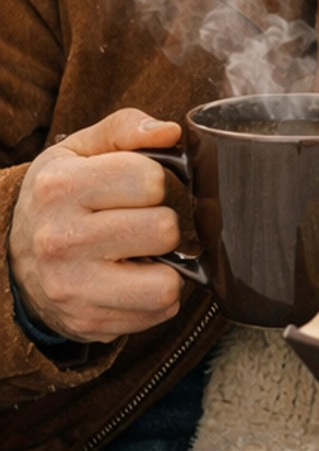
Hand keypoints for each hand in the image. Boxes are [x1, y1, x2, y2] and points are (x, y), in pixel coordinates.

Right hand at [9, 109, 186, 342]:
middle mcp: (59, 239)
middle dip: (161, 223)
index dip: (153, 181)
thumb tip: (171, 132)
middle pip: (164, 229)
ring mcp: (72, 287)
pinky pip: (160, 311)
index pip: (150, 179)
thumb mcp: (79, 151)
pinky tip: (132, 280)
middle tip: (137, 224)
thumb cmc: (60, 198)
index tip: (133, 189)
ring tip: (142, 255)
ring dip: (166, 267)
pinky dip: (156, 296)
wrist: (16, 261)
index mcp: (59, 187)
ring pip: (167, 282)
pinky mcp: (88, 321)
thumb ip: (125, 129)